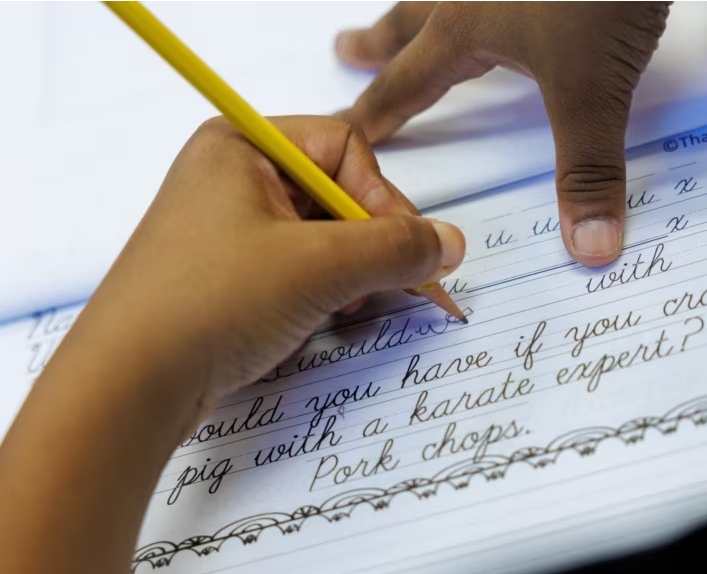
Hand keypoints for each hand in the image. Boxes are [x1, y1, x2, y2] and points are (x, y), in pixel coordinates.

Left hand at [0, 115, 466, 573]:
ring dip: (350, 272)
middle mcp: (232, 176)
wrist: (128, 387)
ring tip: (346, 306)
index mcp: (242, 144)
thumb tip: (451, 243)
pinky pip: (297, 268)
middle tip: (397, 283)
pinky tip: (320, 320)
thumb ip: (396, 248)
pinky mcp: (228, 274)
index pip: (345, 147)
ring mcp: (228, 228)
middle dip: (369, 242)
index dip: (382, 197)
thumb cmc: (206, 305)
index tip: (404, 247)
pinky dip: (322, 292)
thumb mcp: (319, 267)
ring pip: (321, 236)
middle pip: (337, 192)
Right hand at [335, 2, 669, 266]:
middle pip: (411, 18)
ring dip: (425, 5)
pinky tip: (504, 1)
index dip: (377, 113)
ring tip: (418, 12)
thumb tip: (589, 249)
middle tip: (345, 47)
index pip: (407, 82)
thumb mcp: (595, 90)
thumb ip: (591, 170)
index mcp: (468, 24)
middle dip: (378, 40)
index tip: (349, 132)